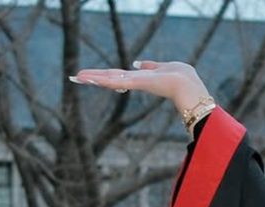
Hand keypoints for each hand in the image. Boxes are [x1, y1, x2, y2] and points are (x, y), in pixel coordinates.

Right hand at [69, 61, 210, 114]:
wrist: (189, 85)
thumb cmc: (181, 77)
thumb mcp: (164, 66)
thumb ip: (150, 65)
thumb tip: (137, 63)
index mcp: (141, 78)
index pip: (118, 76)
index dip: (104, 75)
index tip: (90, 76)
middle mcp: (136, 81)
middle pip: (110, 78)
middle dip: (93, 77)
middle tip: (75, 78)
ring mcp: (136, 83)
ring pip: (111, 79)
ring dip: (93, 78)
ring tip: (77, 77)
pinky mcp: (138, 82)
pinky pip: (117, 80)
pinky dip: (104, 79)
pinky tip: (91, 78)